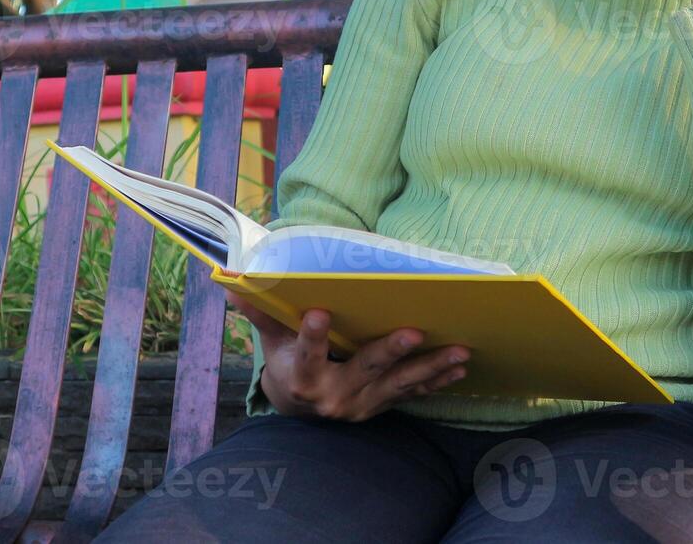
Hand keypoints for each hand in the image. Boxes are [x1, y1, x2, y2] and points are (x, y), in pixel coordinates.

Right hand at [228, 292, 470, 421]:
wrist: (299, 408)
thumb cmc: (286, 362)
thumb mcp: (271, 341)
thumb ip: (260, 313)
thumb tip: (232, 283)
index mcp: (302, 378)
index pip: (306, 354)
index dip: (311, 336)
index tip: (318, 312)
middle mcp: (333, 397)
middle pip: (365, 369)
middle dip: (391, 351)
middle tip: (414, 331)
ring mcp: (361, 406)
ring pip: (399, 385)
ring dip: (431, 368)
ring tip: (460, 351)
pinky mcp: (381, 407)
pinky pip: (412, 394)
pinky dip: (437, 381)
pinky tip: (461, 368)